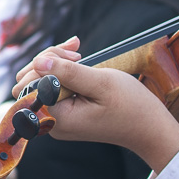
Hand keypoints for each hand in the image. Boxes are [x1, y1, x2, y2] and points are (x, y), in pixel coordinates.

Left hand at [13, 39, 178, 171]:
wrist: (148, 127)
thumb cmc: (131, 106)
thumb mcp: (101, 83)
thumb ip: (68, 72)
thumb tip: (38, 61)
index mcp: (57, 117)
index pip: (30, 82)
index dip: (47, 62)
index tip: (75, 55)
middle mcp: (52, 121)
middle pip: (30, 81)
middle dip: (49, 60)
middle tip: (77, 51)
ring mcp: (57, 118)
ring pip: (39, 81)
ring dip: (56, 62)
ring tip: (79, 53)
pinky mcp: (65, 112)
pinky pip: (53, 88)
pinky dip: (63, 72)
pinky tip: (79, 60)